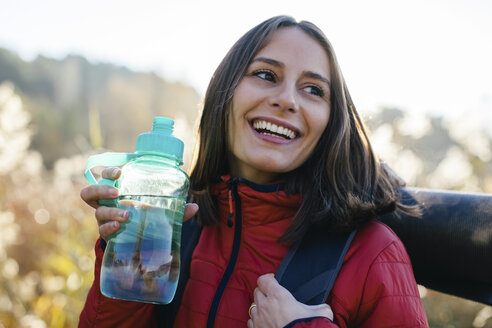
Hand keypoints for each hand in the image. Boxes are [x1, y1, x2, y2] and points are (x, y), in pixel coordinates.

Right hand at [80, 167, 198, 240]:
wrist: (138, 243)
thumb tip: (194, 207)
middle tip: (117, 193)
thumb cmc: (147, 218)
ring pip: (96, 211)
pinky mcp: (107, 234)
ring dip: (109, 212)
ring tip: (126, 215)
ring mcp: (104, 219)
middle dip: (101, 190)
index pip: (106, 175)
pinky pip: (102, 230)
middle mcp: (107, 203)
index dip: (109, 171)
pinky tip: (120, 228)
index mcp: (118, 190)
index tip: (120, 173)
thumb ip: (175, 209)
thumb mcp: (160, 211)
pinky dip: (110, 228)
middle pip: (89, 192)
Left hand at [247, 273, 332, 327]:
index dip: (268, 278)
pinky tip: (264, 321)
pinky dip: (256, 319)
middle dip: (264, 292)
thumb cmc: (309, 327)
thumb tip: (324, 308)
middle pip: (257, 291)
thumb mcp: (321, 312)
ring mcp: (259, 319)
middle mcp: (266, 306)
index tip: (273, 280)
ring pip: (253, 306)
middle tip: (272, 296)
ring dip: (259, 306)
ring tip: (268, 310)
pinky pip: (251, 321)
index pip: (263, 279)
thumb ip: (320, 306)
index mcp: (278, 296)